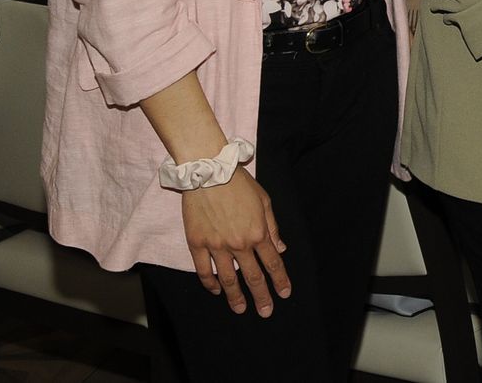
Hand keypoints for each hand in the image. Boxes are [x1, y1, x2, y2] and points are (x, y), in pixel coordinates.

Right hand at [179, 170, 289, 315]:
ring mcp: (217, 245)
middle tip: (266, 312)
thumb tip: (281, 249)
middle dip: (261, 296)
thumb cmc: (239, 183)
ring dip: (235, 296)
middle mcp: (239, 243)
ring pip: (227, 278)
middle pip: (252, 276)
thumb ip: (272, 227)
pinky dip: (210, 283)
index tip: (284, 294)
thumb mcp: (264, 201)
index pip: (272, 263)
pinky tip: (217, 290)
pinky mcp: (197, 242)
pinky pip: (203, 270)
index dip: (279, 280)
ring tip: (240, 309)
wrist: (209, 171)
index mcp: (258, 232)